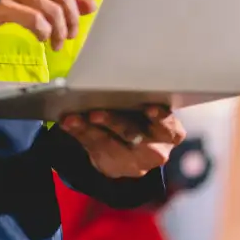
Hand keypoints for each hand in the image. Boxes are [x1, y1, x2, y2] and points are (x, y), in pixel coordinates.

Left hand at [59, 105, 185, 178]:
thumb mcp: (150, 111)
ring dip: (88, 130)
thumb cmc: (144, 118)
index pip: (168, 126)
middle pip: (134, 135)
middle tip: (95, 113)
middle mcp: (156, 151)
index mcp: (170, 132)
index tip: (150, 109)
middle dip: (114, 123)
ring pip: (109, 145)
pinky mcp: (113, 166)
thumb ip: (141, 97)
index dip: (160, 118)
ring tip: (73, 119)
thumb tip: (123, 73)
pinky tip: (69, 124)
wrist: (135, 149)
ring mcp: (133, 162)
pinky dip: (79, 134)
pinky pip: (93, 149)